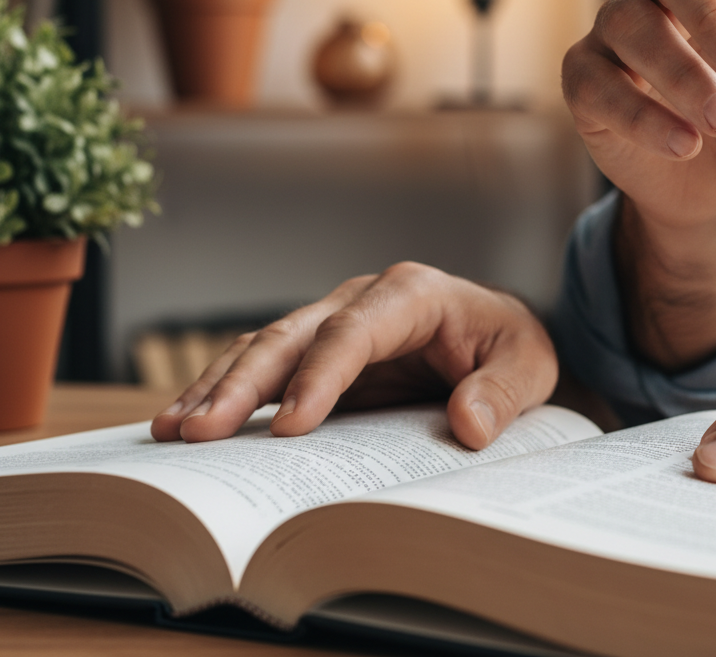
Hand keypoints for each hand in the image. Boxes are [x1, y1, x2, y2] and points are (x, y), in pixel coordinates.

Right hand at [150, 262, 557, 449]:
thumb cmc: (510, 343)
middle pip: (292, 336)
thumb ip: (502, 390)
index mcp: (411, 293)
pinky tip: (192, 423)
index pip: (354, 331)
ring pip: (266, 348)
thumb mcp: (529, 363)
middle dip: (244, 383)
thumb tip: (467, 427)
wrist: (497, 332)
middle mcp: (361, 301)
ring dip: (220, 388)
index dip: (320, 376)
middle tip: (199, 433)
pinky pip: (268, 368)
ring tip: (174, 434)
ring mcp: (334, 323)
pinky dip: (229, 393)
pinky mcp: (320, 353)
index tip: (292, 427)